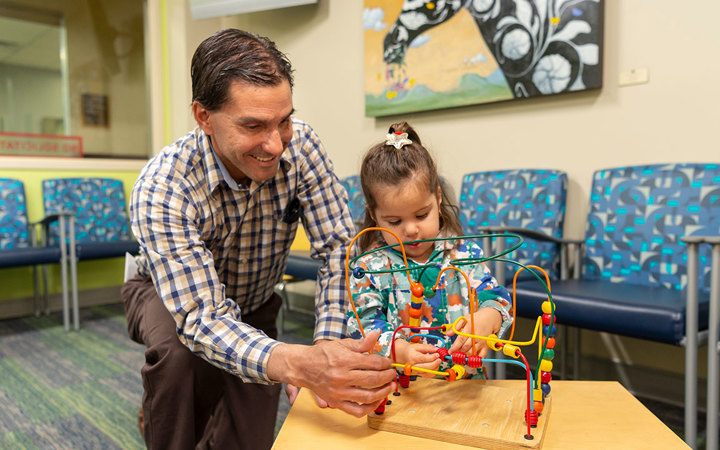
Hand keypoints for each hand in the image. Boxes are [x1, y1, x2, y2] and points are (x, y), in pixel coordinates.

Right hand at [268, 330, 395, 417]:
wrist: (303, 367)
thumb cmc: (323, 354)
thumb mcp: (341, 344)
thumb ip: (361, 343)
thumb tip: (376, 335)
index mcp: (344, 360)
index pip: (373, 362)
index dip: (385, 363)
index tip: (388, 363)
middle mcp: (341, 377)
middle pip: (373, 379)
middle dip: (388, 376)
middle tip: (392, 374)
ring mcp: (339, 392)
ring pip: (368, 396)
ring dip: (384, 392)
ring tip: (390, 387)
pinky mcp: (336, 403)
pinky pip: (358, 411)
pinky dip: (371, 408)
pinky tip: (377, 400)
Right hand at [394, 339, 440, 377]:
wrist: (404, 356)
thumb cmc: (411, 350)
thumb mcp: (418, 346)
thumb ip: (428, 347)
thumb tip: (437, 349)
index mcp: (412, 357)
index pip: (423, 359)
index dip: (432, 357)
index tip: (438, 354)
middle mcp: (414, 366)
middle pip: (426, 367)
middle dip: (435, 363)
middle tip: (439, 358)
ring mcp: (416, 371)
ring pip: (429, 373)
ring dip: (436, 367)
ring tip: (437, 361)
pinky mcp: (419, 374)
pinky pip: (429, 375)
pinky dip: (434, 371)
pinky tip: (435, 366)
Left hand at [447, 307, 501, 357]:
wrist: (488, 319)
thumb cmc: (474, 319)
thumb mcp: (463, 319)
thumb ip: (455, 327)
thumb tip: (447, 334)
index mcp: (470, 328)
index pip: (461, 339)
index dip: (455, 347)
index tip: (450, 352)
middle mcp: (476, 336)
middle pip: (466, 347)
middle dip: (459, 352)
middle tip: (454, 355)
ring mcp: (481, 341)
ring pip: (472, 352)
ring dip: (465, 356)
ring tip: (460, 356)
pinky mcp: (486, 345)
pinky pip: (481, 355)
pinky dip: (476, 359)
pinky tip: (470, 359)